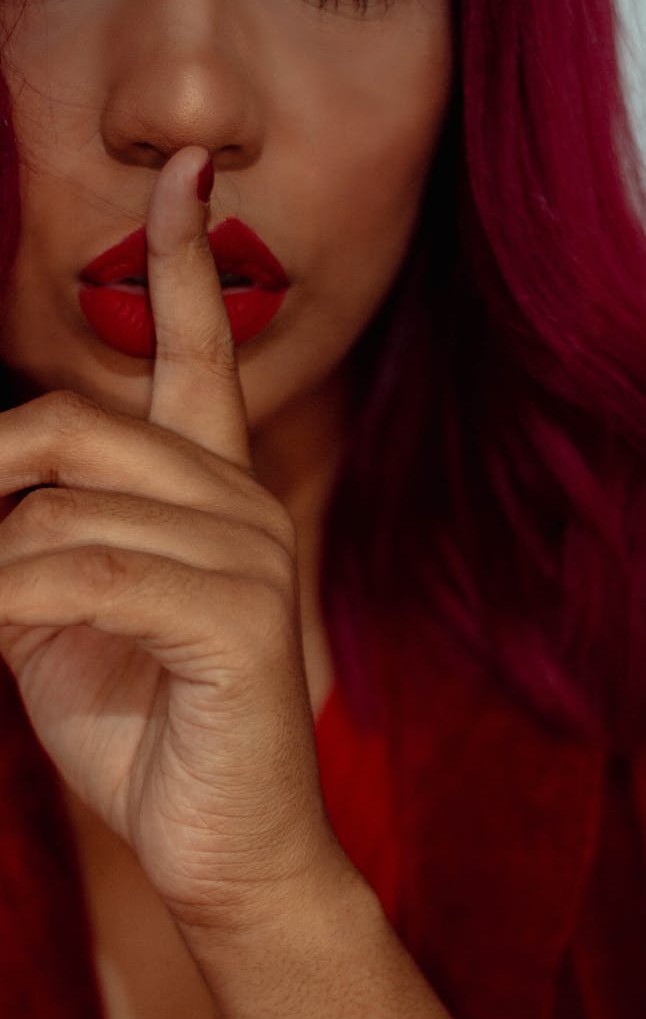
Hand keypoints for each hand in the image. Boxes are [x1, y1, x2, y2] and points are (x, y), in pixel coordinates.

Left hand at [0, 148, 342, 928]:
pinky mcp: (238, 620)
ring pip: (65, 509)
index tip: (189, 174)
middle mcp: (241, 501)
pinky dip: (9, 605)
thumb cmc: (146, 727)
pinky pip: (86, 574)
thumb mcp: (65, 618)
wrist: (220, 845)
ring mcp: (249, 556)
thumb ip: (34, 538)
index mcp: (210, 489)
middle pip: (75, 423)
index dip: (185, 260)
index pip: (201, 349)